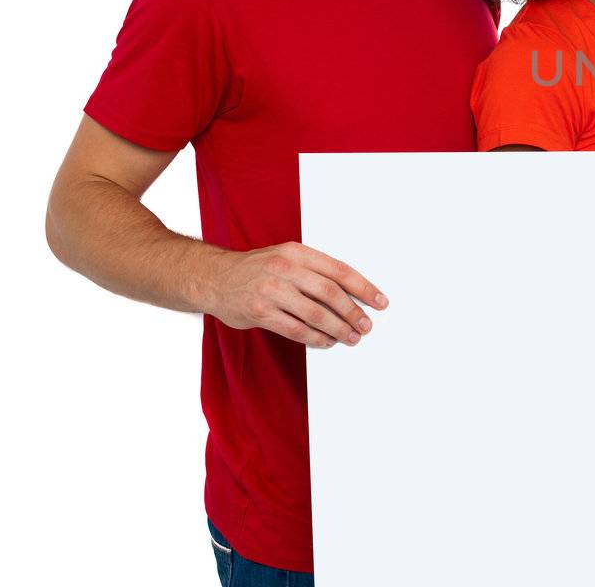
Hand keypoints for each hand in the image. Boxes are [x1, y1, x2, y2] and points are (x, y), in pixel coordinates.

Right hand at [201, 243, 386, 347]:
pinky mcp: (259, 312)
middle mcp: (285, 268)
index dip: (364, 287)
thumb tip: (352, 294)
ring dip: (338, 329)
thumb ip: (314, 271)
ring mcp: (271, 291)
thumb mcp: (285, 257)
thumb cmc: (257, 268)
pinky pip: (295, 330)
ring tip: (351, 337)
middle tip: (366, 325)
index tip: (380, 301)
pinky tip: (326, 342)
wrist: (214, 277)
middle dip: (353, 312)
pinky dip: (315, 338)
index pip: (339, 270)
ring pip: (315, 314)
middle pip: (330, 293)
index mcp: (297, 252)